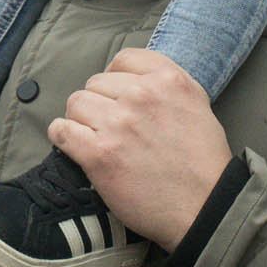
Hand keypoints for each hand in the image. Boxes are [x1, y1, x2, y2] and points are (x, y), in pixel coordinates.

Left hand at [48, 49, 233, 250]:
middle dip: (100, 102)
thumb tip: (134, 78)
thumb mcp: (196, 102)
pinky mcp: (99, 154)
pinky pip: (62, 131)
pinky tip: (72, 144)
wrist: (204, 206)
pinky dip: (62, 136)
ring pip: (76, 102)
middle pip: (96, 82)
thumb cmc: (202, 159)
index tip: (117, 96)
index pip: (122, 60)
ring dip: (81, 119)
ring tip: (93, 136)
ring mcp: (118, 123)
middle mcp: (141, 95)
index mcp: (167, 79)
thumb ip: (166, 82)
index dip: (116, 79)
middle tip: (110, 125)